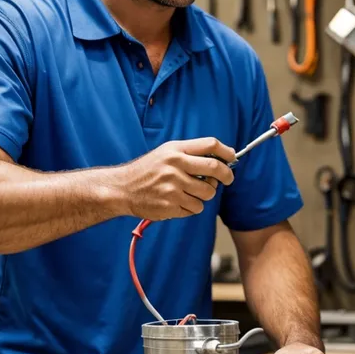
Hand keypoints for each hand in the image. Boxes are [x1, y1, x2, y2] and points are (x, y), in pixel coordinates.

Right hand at [115, 137, 235, 220]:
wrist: (122, 189)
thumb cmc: (147, 170)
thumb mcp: (166, 153)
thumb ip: (190, 153)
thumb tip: (222, 159)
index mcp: (175, 150)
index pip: (210, 145)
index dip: (226, 151)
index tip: (233, 157)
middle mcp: (175, 166)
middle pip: (215, 168)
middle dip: (226, 176)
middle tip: (227, 180)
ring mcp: (173, 187)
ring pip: (208, 193)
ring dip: (205, 195)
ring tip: (191, 192)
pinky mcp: (170, 205)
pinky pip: (195, 208)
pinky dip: (191, 207)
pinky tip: (178, 202)